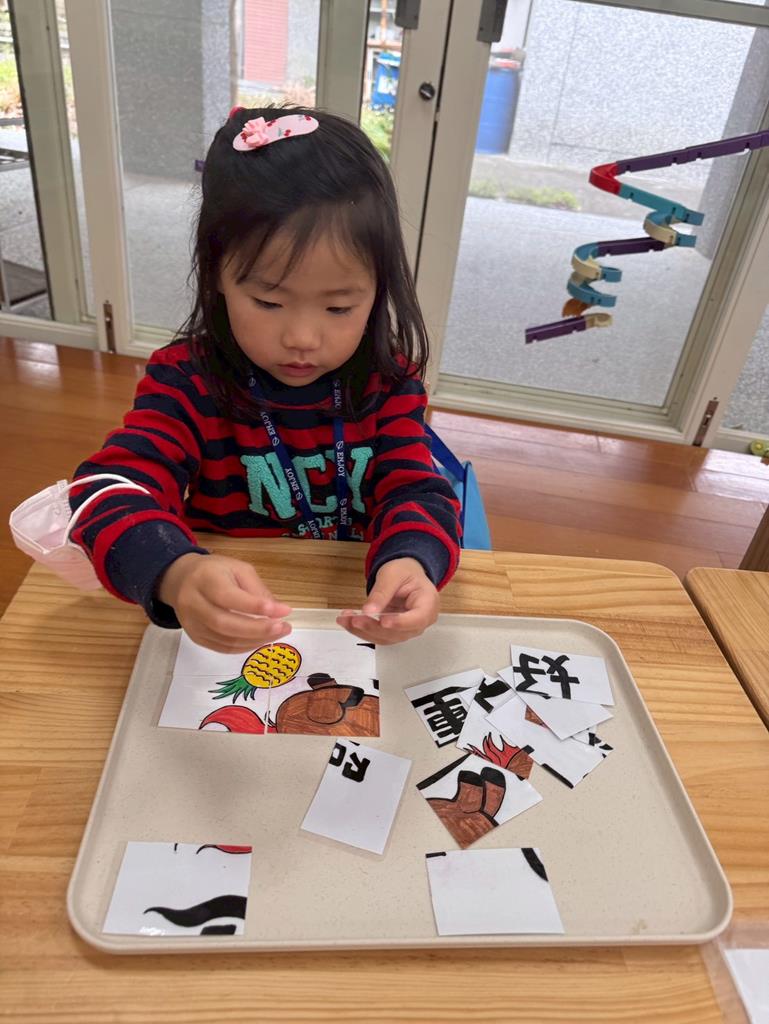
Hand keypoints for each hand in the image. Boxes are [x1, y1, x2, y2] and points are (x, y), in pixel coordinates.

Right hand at [157, 553, 291, 652]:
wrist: (181, 580)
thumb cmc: (214, 572)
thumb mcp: (238, 568)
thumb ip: (256, 589)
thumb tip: (277, 610)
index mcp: (204, 579)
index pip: (228, 596)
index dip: (255, 606)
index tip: (283, 610)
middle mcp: (193, 603)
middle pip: (224, 623)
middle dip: (258, 629)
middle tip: (283, 627)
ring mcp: (192, 623)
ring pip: (224, 640)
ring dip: (255, 640)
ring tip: (277, 634)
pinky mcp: (196, 637)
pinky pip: (222, 648)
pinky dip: (245, 646)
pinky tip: (261, 639)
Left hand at [336, 557, 438, 644]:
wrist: (405, 576)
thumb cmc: (404, 572)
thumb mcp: (393, 574)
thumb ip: (382, 592)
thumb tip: (368, 611)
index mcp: (428, 603)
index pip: (417, 618)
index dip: (400, 623)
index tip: (382, 620)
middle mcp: (421, 621)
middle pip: (399, 632)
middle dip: (373, 627)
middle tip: (354, 619)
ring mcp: (407, 629)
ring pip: (386, 637)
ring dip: (363, 631)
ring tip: (345, 619)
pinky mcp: (394, 632)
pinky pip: (378, 635)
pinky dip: (361, 630)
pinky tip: (347, 621)